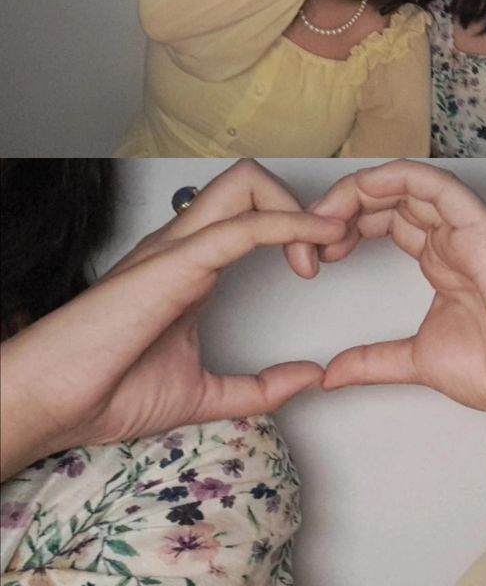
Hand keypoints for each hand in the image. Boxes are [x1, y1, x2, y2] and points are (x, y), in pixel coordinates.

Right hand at [0, 160, 346, 478]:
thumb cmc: (109, 392)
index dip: (296, 228)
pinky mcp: (174, 263)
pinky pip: (241, 225)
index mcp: (190, 267)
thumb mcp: (205, 395)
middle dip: (304, 204)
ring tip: (326, 250)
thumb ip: (259, 389)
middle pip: (250, 181)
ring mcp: (177, 249)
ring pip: (247, 185)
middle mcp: (184, 247)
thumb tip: (309, 378)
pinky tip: (315, 245)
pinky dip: (288, 225)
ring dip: (300, 208)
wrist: (56, 403)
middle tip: (328, 254)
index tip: (322, 268)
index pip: (250, 212)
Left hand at [309, 161, 485, 420]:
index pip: (388, 221)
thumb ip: (372, 361)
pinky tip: (364, 189)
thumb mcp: (414, 361)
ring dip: (361, 191)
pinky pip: (437, 184)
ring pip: (408, 184)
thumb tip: (332, 374)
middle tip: (308, 232)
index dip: (346, 227)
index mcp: (443, 261)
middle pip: (391, 199)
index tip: (313, 253)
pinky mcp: (483, 227)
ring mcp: (470, 229)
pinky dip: (397, 178)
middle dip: (344, 208)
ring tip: (326, 215)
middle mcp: (456, 238)